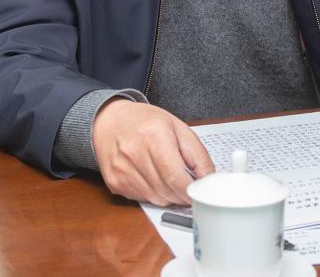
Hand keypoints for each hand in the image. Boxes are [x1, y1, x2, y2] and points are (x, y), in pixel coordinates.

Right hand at [92, 99, 214, 205]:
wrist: (110, 121)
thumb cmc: (146, 122)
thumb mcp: (179, 128)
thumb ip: (198, 155)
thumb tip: (209, 180)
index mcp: (153, 135)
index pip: (175, 177)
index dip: (190, 191)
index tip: (199, 194)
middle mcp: (134, 153)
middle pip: (166, 191)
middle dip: (182, 195)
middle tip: (187, 186)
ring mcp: (121, 170)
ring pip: (155, 199)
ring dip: (168, 195)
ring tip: (169, 177)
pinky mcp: (114, 182)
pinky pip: (142, 199)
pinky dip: (153, 194)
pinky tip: (152, 177)